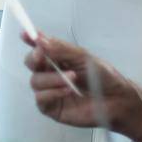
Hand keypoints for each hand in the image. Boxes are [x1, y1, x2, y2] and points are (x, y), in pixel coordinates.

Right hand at [21, 33, 141, 141]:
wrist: (117, 100)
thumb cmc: (103, 76)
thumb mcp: (83, 57)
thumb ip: (61, 49)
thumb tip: (39, 40)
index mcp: (58, 58)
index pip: (39, 47)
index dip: (30, 39)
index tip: (25, 34)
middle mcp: (51, 73)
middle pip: (30, 63)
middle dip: (34, 58)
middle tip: (42, 55)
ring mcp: (50, 91)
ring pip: (35, 81)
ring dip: (52, 78)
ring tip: (71, 78)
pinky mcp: (51, 107)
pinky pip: (40, 98)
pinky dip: (52, 92)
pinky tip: (67, 91)